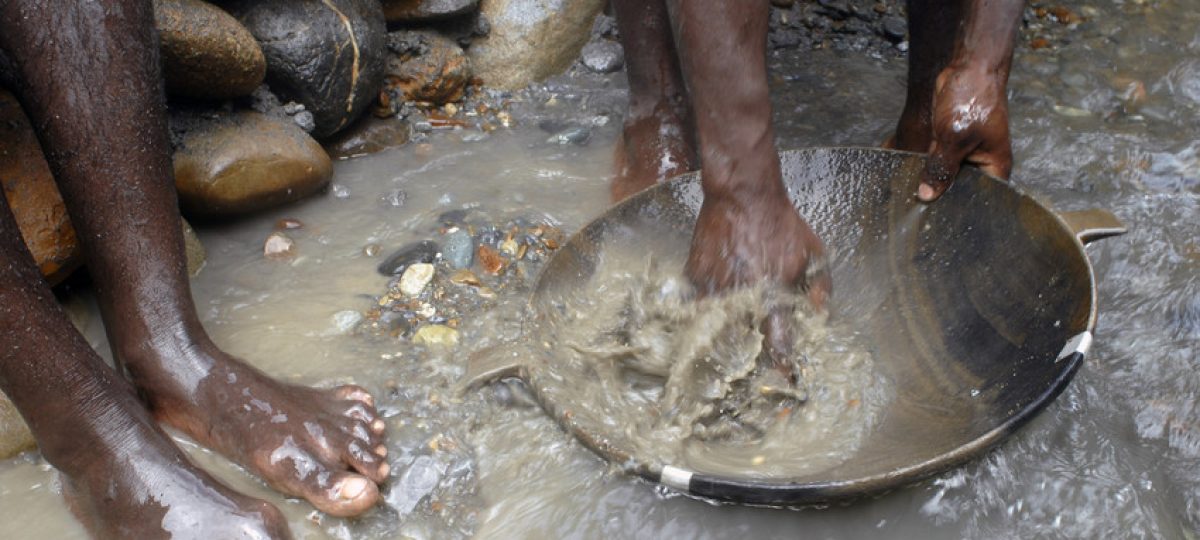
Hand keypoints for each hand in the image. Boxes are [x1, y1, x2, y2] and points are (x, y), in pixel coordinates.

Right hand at [684, 191, 829, 380]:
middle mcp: (742, 296)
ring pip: (713, 327)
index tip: (786, 377)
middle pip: (740, 343)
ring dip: (720, 339)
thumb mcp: (814, 252)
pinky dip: (702, 312)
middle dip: (745, 359)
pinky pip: (696, 304)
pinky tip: (707, 314)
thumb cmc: (781, 223)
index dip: (782, 365)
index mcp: (772, 295)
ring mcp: (715, 287)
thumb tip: (821, 315)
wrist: (743, 195)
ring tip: (723, 349)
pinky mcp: (695, 275)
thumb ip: (820, 287)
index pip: (778, 342)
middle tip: (749, 369)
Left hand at [888, 65, 1012, 201]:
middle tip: (918, 212)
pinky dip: (924, 168)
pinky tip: (906, 178)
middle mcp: (981, 165)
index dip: (961, 210)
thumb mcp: (953, 138)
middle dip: (941, 197)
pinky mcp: (949, 146)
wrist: (967, 69)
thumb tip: (927, 196)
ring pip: (945, 177)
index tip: (938, 220)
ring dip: (929, 182)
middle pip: (960, 191)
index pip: (981, 200)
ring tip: (908, 199)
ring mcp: (965, 155)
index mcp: (995, 167)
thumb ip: (940, 168)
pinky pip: (936, 163)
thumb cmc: (972, 99)